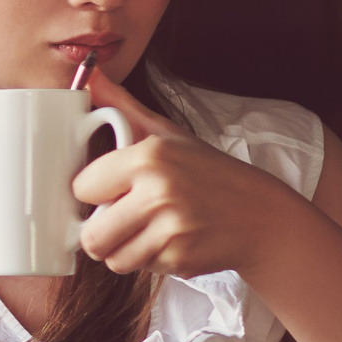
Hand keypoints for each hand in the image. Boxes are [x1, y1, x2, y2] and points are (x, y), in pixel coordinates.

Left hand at [72, 68, 304, 278]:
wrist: (260, 216)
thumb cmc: (205, 171)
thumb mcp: (165, 133)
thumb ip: (120, 106)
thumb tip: (86, 72)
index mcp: (147, 157)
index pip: (81, 189)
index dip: (93, 193)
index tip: (109, 190)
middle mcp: (159, 192)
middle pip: (91, 236)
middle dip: (100, 233)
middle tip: (121, 220)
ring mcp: (172, 229)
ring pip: (113, 259)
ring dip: (124, 250)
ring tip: (147, 230)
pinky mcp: (183, 259)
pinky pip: (142, 269)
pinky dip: (150, 261)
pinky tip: (171, 242)